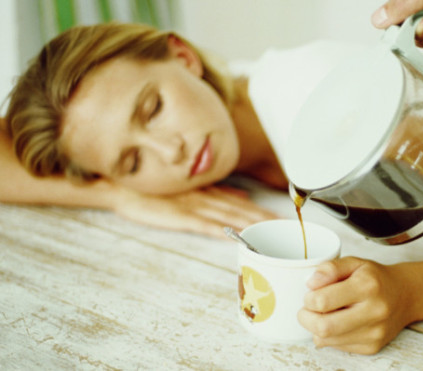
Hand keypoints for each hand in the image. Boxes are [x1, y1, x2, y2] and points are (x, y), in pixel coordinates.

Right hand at [113, 184, 277, 237]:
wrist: (126, 187)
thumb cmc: (157, 190)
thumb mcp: (193, 187)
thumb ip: (219, 191)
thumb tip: (243, 195)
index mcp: (210, 192)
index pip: (243, 203)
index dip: (263, 210)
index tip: (283, 218)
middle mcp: (207, 198)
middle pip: (241, 210)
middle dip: (265, 219)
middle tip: (287, 228)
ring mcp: (194, 207)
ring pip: (228, 217)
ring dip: (250, 225)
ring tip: (271, 233)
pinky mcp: (180, 217)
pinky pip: (204, 225)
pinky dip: (221, 231)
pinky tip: (234, 238)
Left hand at [298, 257, 414, 354]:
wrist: (405, 295)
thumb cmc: (375, 278)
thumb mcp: (354, 262)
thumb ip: (330, 268)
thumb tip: (310, 283)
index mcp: (367, 286)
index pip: (322, 301)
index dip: (308, 299)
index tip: (310, 295)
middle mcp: (374, 311)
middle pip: (323, 327)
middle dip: (306, 318)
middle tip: (307, 309)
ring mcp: (374, 332)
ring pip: (327, 340)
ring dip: (316, 328)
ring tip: (323, 314)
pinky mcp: (372, 346)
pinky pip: (337, 346)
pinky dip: (330, 336)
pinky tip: (338, 323)